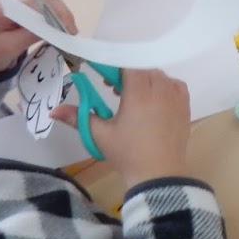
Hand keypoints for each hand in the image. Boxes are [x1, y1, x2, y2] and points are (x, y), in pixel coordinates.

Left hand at [0, 0, 75, 76]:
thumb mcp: (8, 48)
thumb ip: (31, 35)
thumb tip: (57, 29)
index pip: (34, 2)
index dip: (55, 14)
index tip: (69, 31)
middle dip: (60, 13)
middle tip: (72, 33)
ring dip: (58, 13)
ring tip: (67, 31)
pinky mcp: (17, 0)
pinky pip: (40, 3)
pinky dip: (51, 14)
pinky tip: (57, 26)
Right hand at [53, 68, 190, 186]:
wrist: (159, 173)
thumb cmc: (127, 153)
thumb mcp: (100, 135)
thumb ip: (78, 117)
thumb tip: (53, 111)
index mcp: (139, 93)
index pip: (129, 66)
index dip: (116, 68)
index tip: (104, 80)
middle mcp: (160, 90)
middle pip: (144, 69)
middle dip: (128, 74)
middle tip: (113, 89)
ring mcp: (176, 97)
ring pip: (160, 75)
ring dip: (145, 79)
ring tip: (131, 96)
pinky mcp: (185, 106)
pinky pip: (175, 85)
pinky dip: (164, 86)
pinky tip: (154, 99)